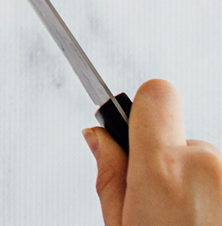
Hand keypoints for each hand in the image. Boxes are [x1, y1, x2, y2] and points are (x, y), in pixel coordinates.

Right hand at [85, 79, 221, 224]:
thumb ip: (110, 176)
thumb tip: (98, 137)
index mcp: (163, 169)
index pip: (156, 94)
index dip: (144, 105)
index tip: (138, 123)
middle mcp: (206, 166)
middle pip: (181, 139)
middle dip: (172, 165)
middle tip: (165, 209)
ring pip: (208, 165)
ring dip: (200, 187)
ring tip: (192, 224)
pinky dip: (218, 200)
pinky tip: (210, 223)